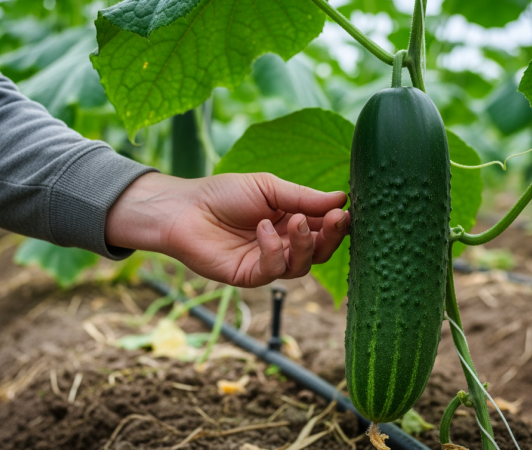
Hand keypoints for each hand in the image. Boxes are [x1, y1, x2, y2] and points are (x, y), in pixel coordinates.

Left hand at [105, 172, 348, 287]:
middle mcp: (284, 244)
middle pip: (320, 251)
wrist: (184, 208)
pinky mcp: (249, 276)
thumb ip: (303, 197)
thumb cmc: (223, 193)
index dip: (339, 222)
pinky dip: (274, 252)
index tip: (347, 209)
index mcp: (292, 220)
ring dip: (305, 244)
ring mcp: (268, 262)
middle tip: (337, 219)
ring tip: (297, 221)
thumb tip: (342, 198)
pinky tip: (264, 231)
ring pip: (301, 266)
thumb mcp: (268, 187)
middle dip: (332, 237)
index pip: (325, 227)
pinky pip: (273, 272)